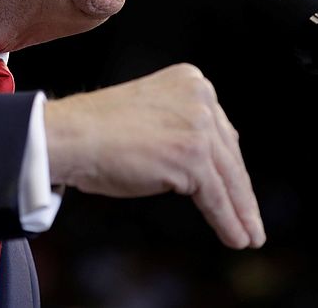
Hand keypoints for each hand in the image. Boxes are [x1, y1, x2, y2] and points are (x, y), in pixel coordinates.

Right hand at [43, 63, 265, 248]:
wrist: (68, 135)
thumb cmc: (96, 130)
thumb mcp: (151, 116)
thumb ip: (180, 128)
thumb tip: (209, 165)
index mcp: (190, 80)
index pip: (219, 129)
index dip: (229, 164)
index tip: (239, 189)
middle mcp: (200, 95)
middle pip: (228, 153)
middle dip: (239, 190)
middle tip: (250, 218)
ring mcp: (198, 124)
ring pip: (227, 177)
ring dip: (240, 212)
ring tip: (248, 235)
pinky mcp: (192, 154)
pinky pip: (216, 196)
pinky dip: (227, 220)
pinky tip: (236, 237)